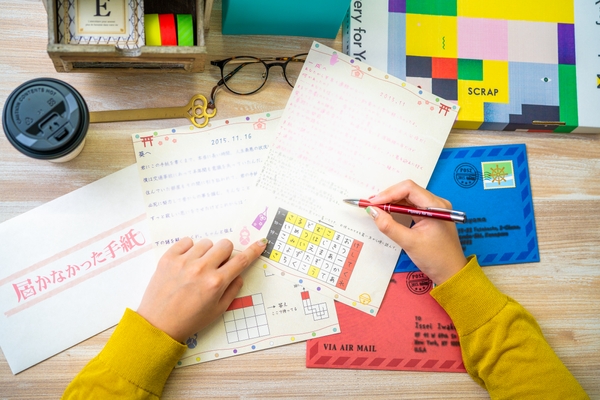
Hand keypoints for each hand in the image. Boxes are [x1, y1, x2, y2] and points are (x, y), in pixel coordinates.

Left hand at [137, 237, 266, 341]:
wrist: (159, 325)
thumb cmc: (190, 320)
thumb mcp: (218, 310)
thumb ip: (232, 290)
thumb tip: (238, 274)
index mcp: (216, 282)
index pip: (241, 260)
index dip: (253, 250)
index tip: (260, 243)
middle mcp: (202, 269)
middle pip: (225, 244)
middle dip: (226, 253)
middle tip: (218, 265)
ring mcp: (184, 261)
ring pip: (206, 242)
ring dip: (206, 252)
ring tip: (197, 267)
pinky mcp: (168, 258)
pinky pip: (186, 241)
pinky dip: (189, 249)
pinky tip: (186, 262)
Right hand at [367, 180, 466, 284]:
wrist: (452, 272)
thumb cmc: (436, 259)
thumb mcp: (409, 243)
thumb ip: (389, 226)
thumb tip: (372, 212)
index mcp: (436, 206)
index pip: (409, 189)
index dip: (388, 193)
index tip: (373, 203)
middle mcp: (437, 203)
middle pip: (408, 190)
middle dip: (388, 196)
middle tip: (371, 205)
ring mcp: (435, 208)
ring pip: (409, 197)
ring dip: (392, 201)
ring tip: (376, 208)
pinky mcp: (431, 215)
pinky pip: (412, 205)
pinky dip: (399, 208)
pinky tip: (388, 212)